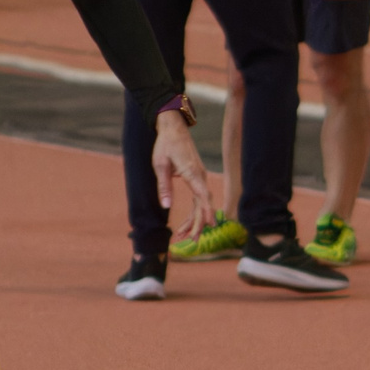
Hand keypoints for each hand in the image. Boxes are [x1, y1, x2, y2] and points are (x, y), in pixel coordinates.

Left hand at [152, 108, 211, 241]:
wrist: (173, 128)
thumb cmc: (165, 145)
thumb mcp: (160, 166)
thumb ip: (164, 187)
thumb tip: (166, 206)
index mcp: (192, 173)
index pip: (202, 195)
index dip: (206, 211)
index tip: (210, 225)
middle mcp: (199, 176)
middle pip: (203, 204)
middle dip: (198, 224)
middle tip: (191, 241)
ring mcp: (199, 177)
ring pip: (201, 203)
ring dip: (194, 220)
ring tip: (183, 237)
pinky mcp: (196, 177)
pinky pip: (198, 198)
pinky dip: (193, 212)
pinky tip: (185, 223)